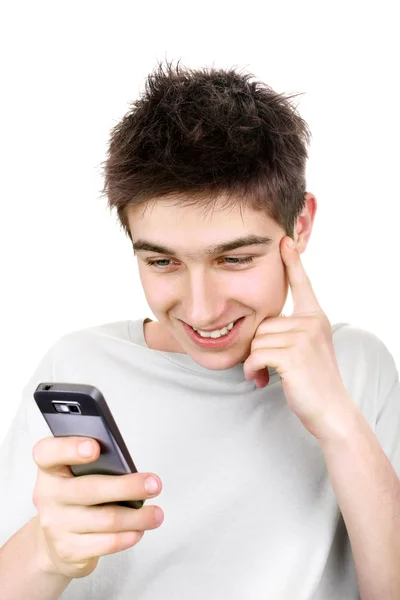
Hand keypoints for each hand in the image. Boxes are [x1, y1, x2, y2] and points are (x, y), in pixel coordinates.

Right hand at [32, 436, 163, 578]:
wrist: (54, 543)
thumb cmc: (75, 498)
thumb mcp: (76, 475)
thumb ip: (97, 465)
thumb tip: (130, 470)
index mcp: (50, 469)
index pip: (48, 453)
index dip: (70, 448)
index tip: (95, 447)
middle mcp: (48, 495)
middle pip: (90, 489)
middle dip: (128, 487)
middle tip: (154, 484)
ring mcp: (56, 525)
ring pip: (105, 519)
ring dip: (137, 517)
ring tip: (156, 514)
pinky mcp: (68, 550)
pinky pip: (105, 543)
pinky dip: (128, 536)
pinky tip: (139, 530)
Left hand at [243, 236, 356, 439]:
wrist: (331, 410)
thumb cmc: (313, 381)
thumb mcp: (307, 348)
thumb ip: (290, 330)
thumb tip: (260, 327)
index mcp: (315, 317)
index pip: (302, 284)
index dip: (292, 262)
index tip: (284, 240)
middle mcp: (311, 322)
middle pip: (263, 323)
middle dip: (259, 348)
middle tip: (266, 368)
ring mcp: (303, 338)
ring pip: (257, 340)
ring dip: (254, 362)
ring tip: (266, 374)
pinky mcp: (292, 355)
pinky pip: (255, 355)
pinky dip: (252, 370)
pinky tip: (261, 379)